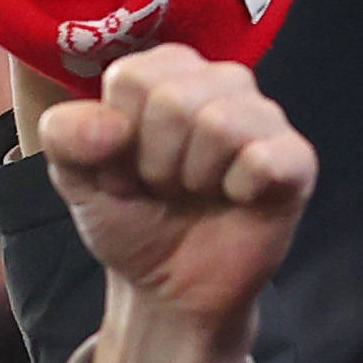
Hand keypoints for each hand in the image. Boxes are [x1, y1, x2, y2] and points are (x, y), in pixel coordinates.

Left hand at [31, 48, 313, 362]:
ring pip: (221, 123)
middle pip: (175, 99)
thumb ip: (66, 137)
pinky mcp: (296, 159)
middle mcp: (219, 82)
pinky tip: (239, 199)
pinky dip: (241, 189)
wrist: (170, 288)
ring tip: (199, 193)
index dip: (121, 137)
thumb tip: (111, 127)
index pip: (133, 78)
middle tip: (167, 187)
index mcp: (165, 73)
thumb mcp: (75, 179)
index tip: (128, 167)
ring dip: (196, 177)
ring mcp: (263, 116)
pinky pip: (267, 158)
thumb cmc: (131, 219)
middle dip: (158, 162)